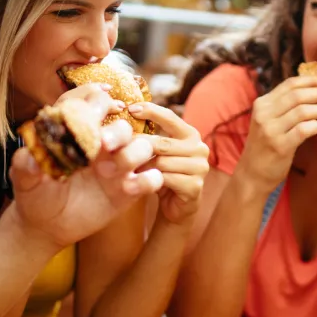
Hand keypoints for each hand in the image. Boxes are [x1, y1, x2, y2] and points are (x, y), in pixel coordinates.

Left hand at [8, 87, 163, 248]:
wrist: (47, 225)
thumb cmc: (36, 194)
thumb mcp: (25, 180)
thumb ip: (25, 166)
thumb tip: (29, 155)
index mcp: (79, 133)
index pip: (92, 107)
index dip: (95, 103)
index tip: (93, 112)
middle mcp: (102, 145)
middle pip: (122, 126)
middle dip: (116, 132)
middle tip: (103, 145)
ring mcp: (119, 165)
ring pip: (142, 146)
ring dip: (131, 155)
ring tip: (110, 174)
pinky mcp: (131, 188)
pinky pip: (151, 178)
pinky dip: (147, 180)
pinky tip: (128, 189)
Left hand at [128, 102, 209, 225]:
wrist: (176, 207)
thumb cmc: (163, 174)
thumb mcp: (157, 153)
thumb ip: (150, 137)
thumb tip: (123, 121)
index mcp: (191, 135)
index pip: (170, 117)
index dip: (151, 111)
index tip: (130, 109)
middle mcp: (200, 148)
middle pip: (162, 143)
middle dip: (139, 147)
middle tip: (117, 149)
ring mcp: (200, 168)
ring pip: (163, 162)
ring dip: (142, 167)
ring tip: (127, 170)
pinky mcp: (195, 186)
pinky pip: (166, 179)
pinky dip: (150, 180)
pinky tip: (141, 182)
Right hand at [238, 75, 316, 191]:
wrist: (251, 174)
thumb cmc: (265, 147)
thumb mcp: (269, 121)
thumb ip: (284, 107)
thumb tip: (313, 93)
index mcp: (262, 104)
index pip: (289, 84)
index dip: (311, 80)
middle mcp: (264, 114)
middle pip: (297, 95)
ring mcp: (270, 129)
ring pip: (302, 111)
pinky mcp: (279, 145)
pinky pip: (303, 130)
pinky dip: (316, 126)